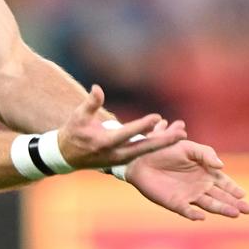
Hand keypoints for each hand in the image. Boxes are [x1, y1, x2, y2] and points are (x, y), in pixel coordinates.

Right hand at [57, 85, 186, 169]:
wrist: (66, 155)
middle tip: (181, 134)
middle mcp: (115, 154)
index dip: (142, 126)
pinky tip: (169, 138)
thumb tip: (98, 88)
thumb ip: (90, 103)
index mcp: (104, 142)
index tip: (156, 117)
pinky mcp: (124, 161)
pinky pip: (143, 152)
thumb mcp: (78, 116)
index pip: (127, 133)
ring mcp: (120, 159)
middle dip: (163, 141)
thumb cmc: (73, 132)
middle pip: (143, 147)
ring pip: (146, 151)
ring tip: (181, 135)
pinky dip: (156, 145)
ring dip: (164, 144)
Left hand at [125, 121, 248, 220]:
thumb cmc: (165, 149)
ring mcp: (188, 196)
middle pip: (221, 197)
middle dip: (234, 203)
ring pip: (209, 204)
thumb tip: (221, 167)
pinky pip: (186, 211)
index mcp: (205, 173)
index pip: (224, 183)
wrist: (140, 156)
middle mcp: (200, 187)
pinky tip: (201, 216)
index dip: (234, 189)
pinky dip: (193, 214)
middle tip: (248, 209)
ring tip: (235, 213)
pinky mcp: (174, 203)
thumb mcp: (188, 147)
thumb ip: (206, 154)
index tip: (243, 194)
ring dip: (221, 209)